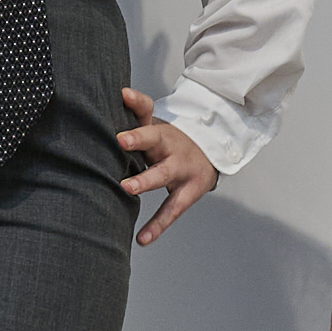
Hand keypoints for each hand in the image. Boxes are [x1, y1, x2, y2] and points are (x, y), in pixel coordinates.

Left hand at [118, 90, 218, 246]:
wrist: (211, 157)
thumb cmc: (171, 144)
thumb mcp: (155, 126)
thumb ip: (137, 111)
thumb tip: (121, 92)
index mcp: (160, 129)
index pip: (147, 111)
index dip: (136, 103)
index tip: (123, 96)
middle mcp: (171, 146)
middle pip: (157, 138)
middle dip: (139, 139)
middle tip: (120, 141)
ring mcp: (181, 169)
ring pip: (163, 173)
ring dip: (146, 180)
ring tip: (127, 187)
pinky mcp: (188, 192)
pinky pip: (171, 210)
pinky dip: (157, 225)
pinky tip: (142, 238)